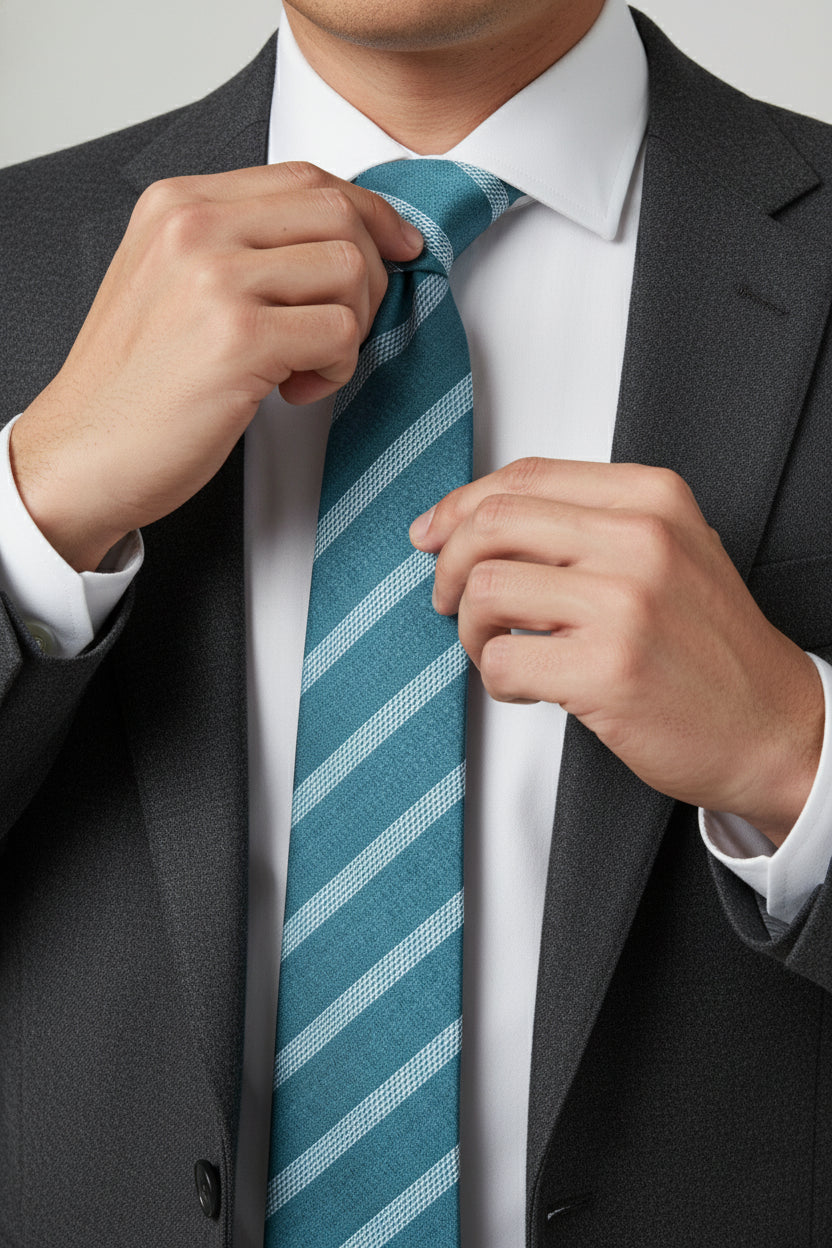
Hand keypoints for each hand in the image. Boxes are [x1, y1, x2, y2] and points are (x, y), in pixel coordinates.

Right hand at [10, 162, 422, 571]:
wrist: (83, 454)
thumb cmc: (135, 385)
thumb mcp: (171, 283)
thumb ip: (241, 247)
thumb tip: (345, 236)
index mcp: (178, 203)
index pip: (305, 178)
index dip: (369, 214)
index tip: (397, 248)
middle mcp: (194, 226)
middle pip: (339, 213)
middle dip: (370, 275)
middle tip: (343, 328)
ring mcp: (215, 278)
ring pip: (350, 269)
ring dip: (352, 328)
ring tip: (307, 365)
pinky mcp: (238, 338)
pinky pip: (341, 332)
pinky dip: (336, 368)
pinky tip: (294, 390)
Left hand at [410, 458, 824, 844]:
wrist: (773, 726)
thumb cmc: (710, 645)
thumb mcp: (668, 552)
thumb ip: (586, 524)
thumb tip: (469, 519)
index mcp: (652, 498)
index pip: (524, 477)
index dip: (460, 505)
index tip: (432, 535)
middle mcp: (639, 540)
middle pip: (492, 524)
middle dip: (449, 566)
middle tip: (448, 600)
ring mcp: (624, 604)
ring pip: (485, 590)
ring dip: (470, 628)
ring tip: (497, 648)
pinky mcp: (606, 670)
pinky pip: (500, 659)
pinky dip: (496, 678)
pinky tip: (528, 686)